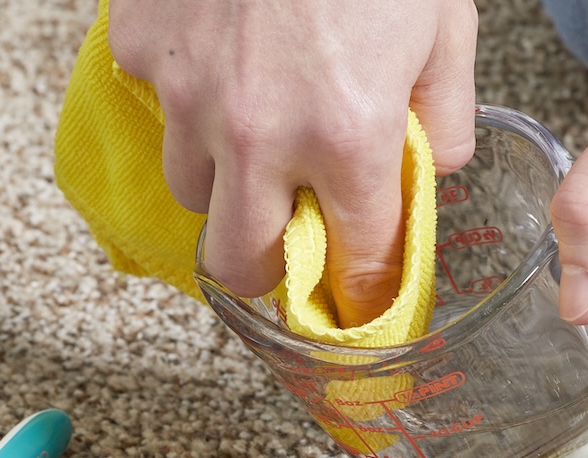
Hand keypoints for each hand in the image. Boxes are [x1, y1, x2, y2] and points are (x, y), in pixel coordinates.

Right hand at [107, 0, 477, 326]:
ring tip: (252, 134)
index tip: (355, 300)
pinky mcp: (144, 53)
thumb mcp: (443, 24)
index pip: (354, 259)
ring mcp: (189, 96)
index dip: (360, 291)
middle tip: (286, 251)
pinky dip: (184, 99)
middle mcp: (260, 134)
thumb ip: (439, 115)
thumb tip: (425, 165)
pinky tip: (217, 58)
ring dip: (224, 181)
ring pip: (191, 191)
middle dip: (268, 273)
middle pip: (240, 263)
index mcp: (347, 134)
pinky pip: (157, 108)